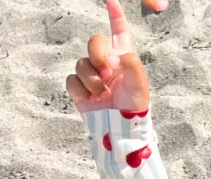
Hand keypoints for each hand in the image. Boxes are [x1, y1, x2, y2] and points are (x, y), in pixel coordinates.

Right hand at [65, 0, 149, 114]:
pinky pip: (71, 80)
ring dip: (91, 79)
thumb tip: (117, 54)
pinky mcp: (79, 90)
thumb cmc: (133, 109)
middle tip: (106, 70)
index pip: (118, 30)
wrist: (120, 132)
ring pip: (81, 63)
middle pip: (93, 42)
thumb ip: (132, 66)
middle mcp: (106, 63)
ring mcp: (91, 76)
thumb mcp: (139, 87)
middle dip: (97, 53)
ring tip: (102, 93)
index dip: (115, 13)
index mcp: (123, 58)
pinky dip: (80, 90)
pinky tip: (91, 99)